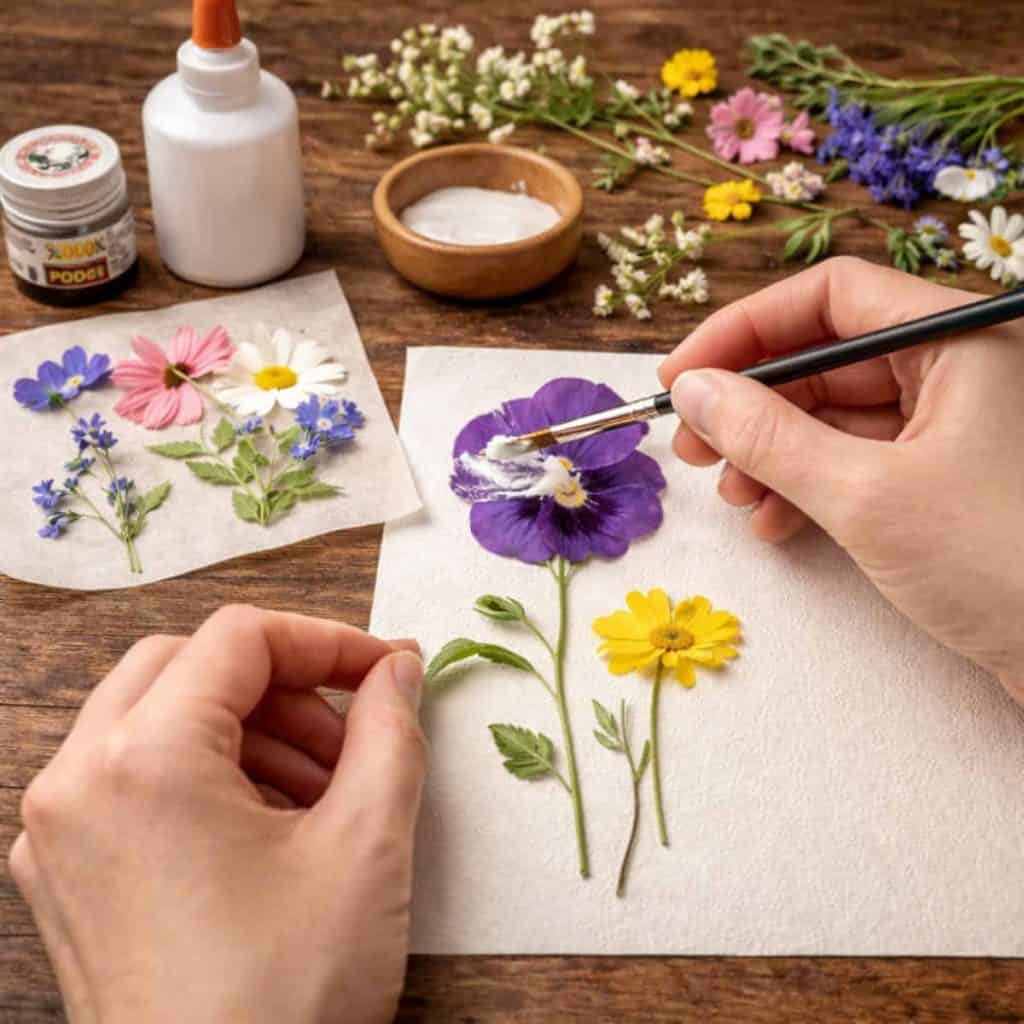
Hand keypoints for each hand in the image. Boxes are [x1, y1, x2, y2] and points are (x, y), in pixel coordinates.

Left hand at [9, 606, 426, 1023]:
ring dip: (251, 732)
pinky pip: (136, 781)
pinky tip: (274, 829)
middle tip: (351, 731)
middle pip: (187, 666)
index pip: (239, 638)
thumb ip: (390, 732)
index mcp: (140, 761)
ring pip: (158, 720)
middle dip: (283, 685)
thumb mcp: (366, 847)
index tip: (385, 669)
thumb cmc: (284, 1003)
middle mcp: (77, 785)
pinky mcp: (67, 879)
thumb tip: (396, 669)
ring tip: (327, 791)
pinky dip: (209, 776)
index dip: (327, 641)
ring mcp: (59, 836)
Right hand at [659, 257, 1023, 704]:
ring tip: (733, 497)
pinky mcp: (940, 478)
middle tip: (690, 446)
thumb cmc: (998, 565)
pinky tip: (774, 524)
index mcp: (960, 340)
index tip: (681, 375)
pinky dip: (805, 486)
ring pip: (832, 414)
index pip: (832, 297)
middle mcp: (957, 369)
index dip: (745, 329)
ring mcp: (950, 426)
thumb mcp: (866, 496)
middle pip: (825, 357)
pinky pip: (854, 460)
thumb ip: (769, 436)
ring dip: (769, 453)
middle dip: (750, 404)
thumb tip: (694, 389)